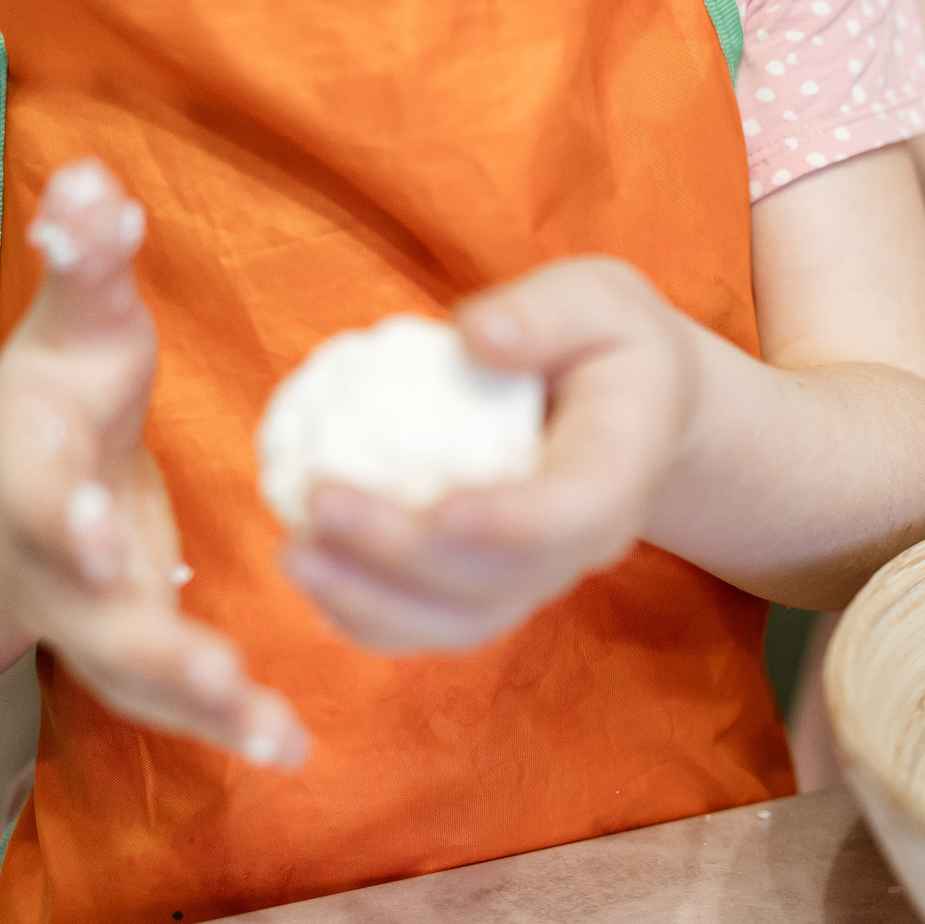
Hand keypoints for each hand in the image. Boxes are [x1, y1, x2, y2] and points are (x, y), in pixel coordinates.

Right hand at [0, 162, 308, 764]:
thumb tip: (95, 182)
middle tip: (210, 670)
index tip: (92, 519)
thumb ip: (83, 261)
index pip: (33, 497)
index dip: (58, 512)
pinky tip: (291, 745)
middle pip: (84, 615)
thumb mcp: (69, 328)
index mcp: (28, 471)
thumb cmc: (56, 402)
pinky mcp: (129, 655)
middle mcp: (48, 563)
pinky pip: (173, 701)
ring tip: (275, 734)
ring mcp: (84, 621)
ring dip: (201, 709)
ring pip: (132, 680)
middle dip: (143, 644)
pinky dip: (225, 724)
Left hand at [283, 258, 699, 653]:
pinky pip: (429, 625)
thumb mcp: (594, 298)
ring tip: (294, 552)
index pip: (578, 514)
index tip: (438, 511)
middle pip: (501, 579)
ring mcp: (539, 576)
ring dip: (371, 600)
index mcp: (622, 467)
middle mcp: (586, 541)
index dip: (510, 526)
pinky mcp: (492, 590)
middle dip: (404, 555)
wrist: (630, 407)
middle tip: (318, 499)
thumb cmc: (603, 340)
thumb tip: (475, 336)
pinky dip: (363, 613)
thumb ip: (546, 312)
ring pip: (460, 622)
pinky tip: (311, 569)